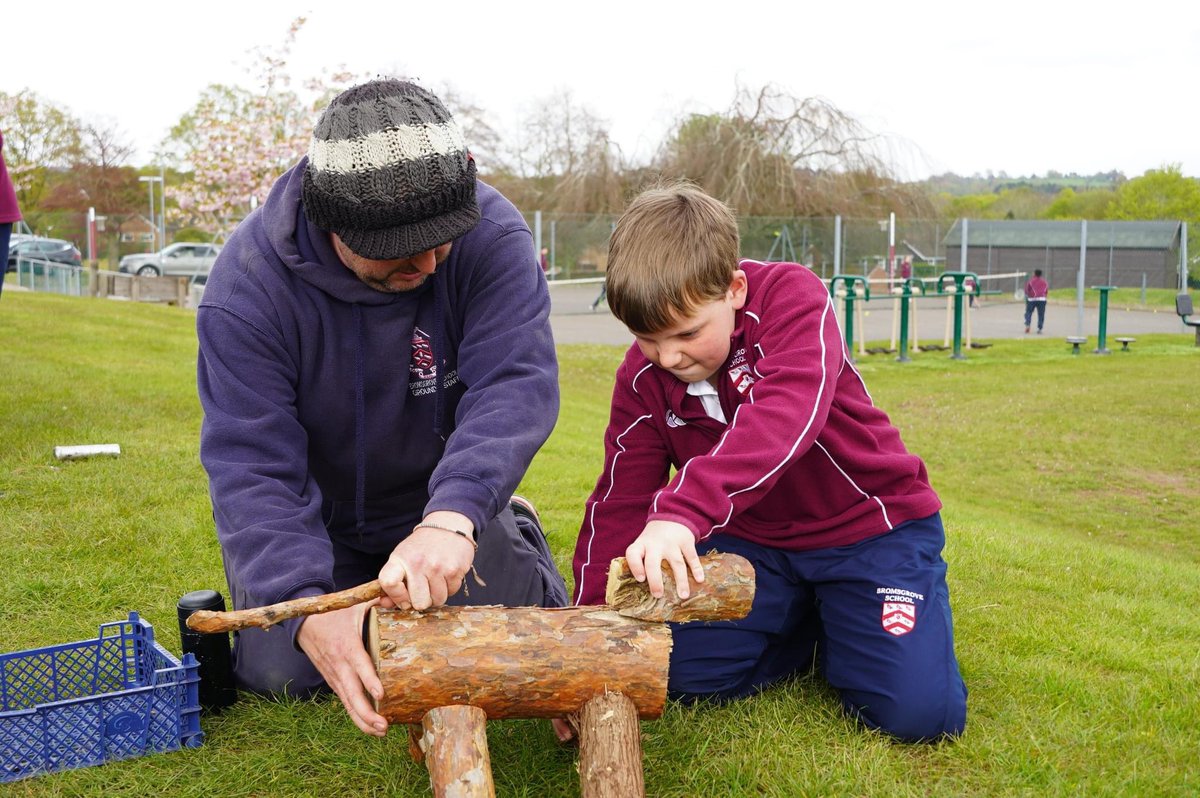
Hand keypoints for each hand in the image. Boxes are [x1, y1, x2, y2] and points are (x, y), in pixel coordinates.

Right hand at [296, 601, 387, 736]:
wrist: (304, 624)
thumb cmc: (335, 615)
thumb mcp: (354, 605)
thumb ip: (377, 602)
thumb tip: (397, 598)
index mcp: (347, 646)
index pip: (359, 665)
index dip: (369, 680)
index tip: (380, 694)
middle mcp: (340, 665)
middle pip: (351, 694)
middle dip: (366, 712)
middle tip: (384, 725)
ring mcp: (335, 676)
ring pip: (347, 703)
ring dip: (362, 720)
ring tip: (381, 731)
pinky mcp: (333, 681)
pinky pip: (345, 701)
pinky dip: (356, 715)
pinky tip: (370, 726)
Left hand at [378, 511, 475, 610]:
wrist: (447, 525)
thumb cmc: (423, 545)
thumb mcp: (402, 558)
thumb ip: (392, 581)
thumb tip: (385, 604)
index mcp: (400, 559)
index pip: (389, 583)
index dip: (396, 597)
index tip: (403, 599)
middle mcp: (418, 563)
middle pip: (418, 602)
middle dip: (421, 601)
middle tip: (423, 590)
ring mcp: (438, 568)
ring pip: (437, 601)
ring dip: (436, 595)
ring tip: (435, 580)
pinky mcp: (455, 570)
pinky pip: (451, 592)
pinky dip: (449, 588)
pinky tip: (446, 575)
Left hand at [625, 520, 703, 598]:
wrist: (671, 516)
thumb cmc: (654, 539)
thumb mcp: (643, 544)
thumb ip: (641, 561)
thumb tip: (645, 589)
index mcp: (641, 545)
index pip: (633, 554)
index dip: (635, 567)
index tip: (641, 579)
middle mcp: (655, 544)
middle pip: (653, 563)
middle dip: (655, 580)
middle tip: (658, 595)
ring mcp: (671, 543)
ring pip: (676, 563)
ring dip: (681, 580)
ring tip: (683, 595)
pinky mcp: (686, 542)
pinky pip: (692, 557)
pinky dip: (696, 569)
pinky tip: (699, 579)